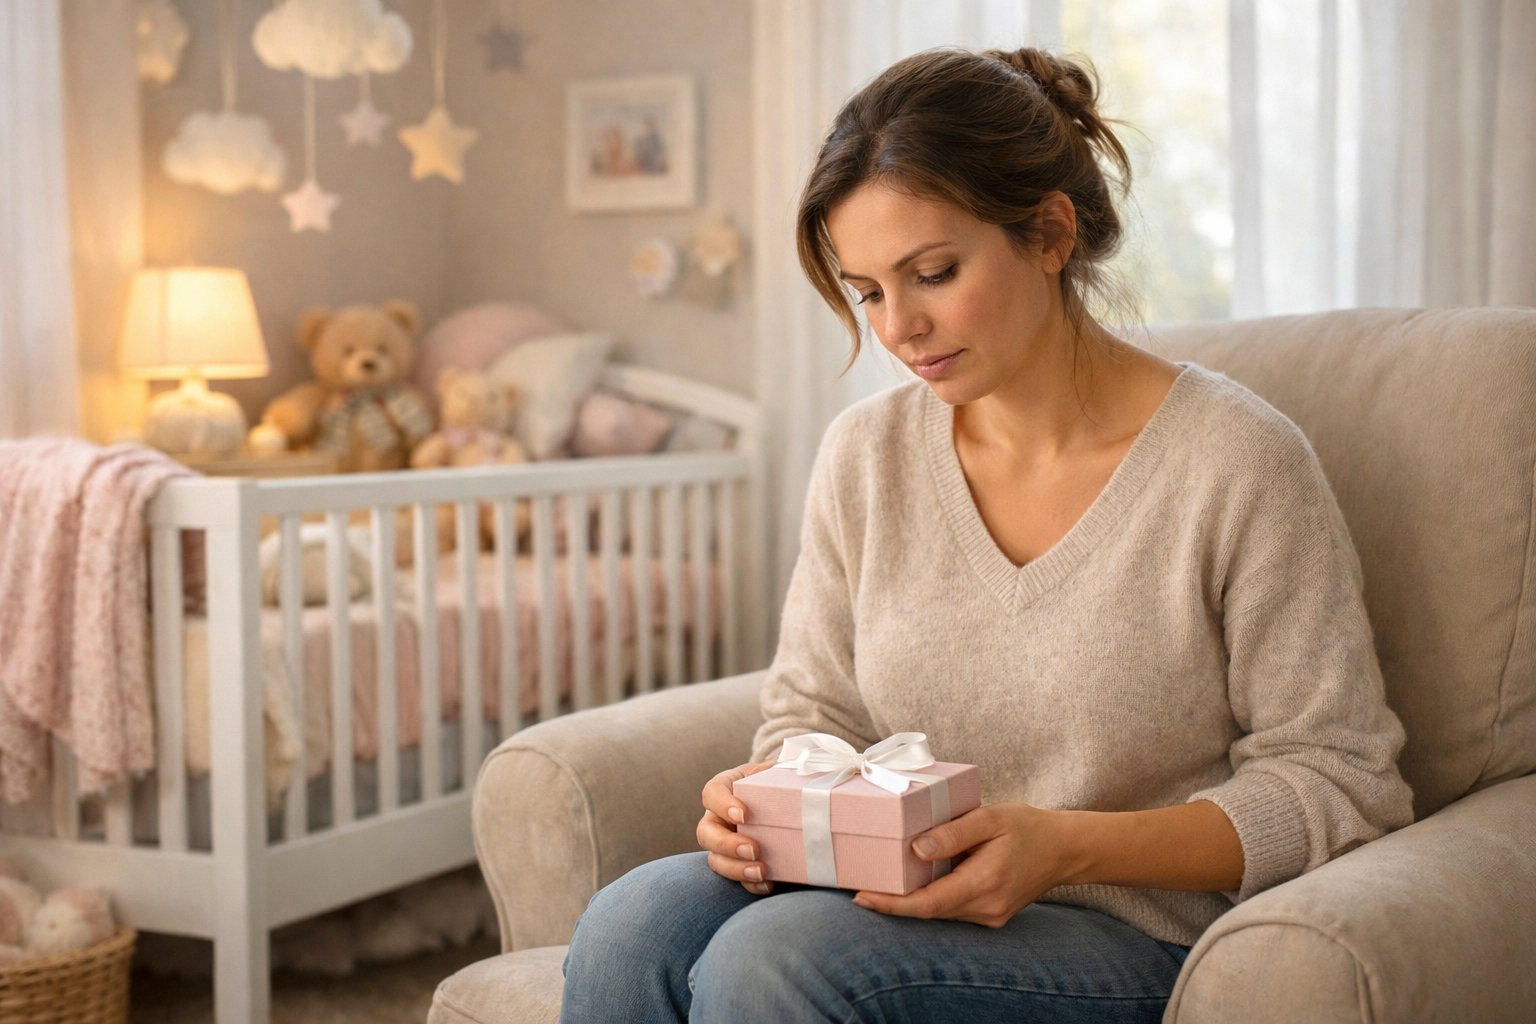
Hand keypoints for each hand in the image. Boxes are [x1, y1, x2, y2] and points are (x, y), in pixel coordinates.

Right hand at [697, 761, 777, 894]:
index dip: (722, 805)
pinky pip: (736, 879)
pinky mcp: (740, 864)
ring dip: (736, 869)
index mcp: (727, 788)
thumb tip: (781, 777)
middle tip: (753, 850)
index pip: (712, 793)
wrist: (795, 802)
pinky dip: (750, 885)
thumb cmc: (783, 782)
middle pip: (706, 833)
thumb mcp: (779, 771)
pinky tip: (767, 884)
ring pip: (715, 860)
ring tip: (762, 872)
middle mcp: (719, 817)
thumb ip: (778, 772)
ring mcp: (726, 843)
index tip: (744, 815)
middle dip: (727, 845)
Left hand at [851, 802, 1077, 926]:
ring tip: (880, 881)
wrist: (1065, 849)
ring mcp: (990, 915)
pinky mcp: (992, 915)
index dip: (891, 905)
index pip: (928, 904)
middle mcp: (987, 907)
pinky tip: (917, 881)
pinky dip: (932, 897)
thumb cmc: (1027, 826)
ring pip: (941, 912)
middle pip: (930, 912)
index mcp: (985, 882)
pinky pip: (953, 909)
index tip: (861, 897)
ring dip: (911, 900)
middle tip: (858, 884)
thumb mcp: (991, 818)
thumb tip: (916, 849)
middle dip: (893, 902)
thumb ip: (953, 833)